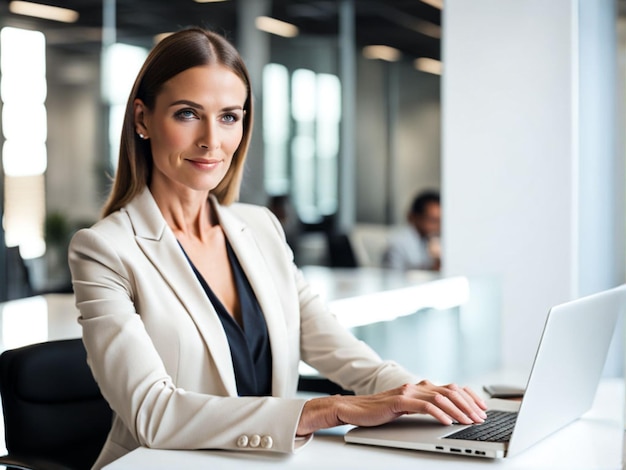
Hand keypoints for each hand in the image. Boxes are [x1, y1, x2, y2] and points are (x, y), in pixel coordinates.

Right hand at [297, 380, 487, 435]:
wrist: (353, 409)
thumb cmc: (378, 411)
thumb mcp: (406, 408)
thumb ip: (423, 406)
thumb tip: (447, 414)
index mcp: (420, 387)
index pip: (451, 388)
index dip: (469, 396)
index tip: (482, 407)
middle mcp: (416, 385)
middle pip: (450, 391)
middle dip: (469, 405)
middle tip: (481, 418)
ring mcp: (408, 392)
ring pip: (440, 397)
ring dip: (458, 410)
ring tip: (469, 421)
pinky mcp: (399, 401)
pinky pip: (424, 406)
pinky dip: (439, 413)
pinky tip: (448, 422)